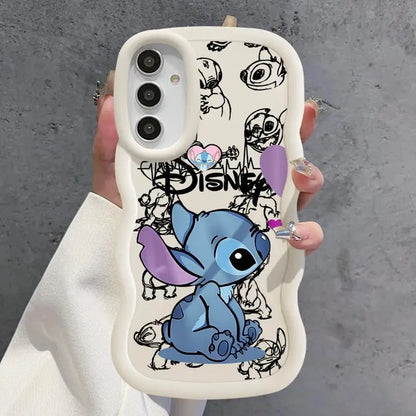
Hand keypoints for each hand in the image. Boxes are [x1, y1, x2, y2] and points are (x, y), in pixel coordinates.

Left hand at [92, 16, 323, 254]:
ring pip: (296, 192)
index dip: (261, 106)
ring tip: (299, 175)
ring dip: (308, 178)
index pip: (240, 132)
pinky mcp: (264, 250)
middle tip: (302, 116)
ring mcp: (256, 216)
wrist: (137, 272)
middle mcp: (239, 186)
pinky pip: (295, 240)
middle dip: (297, 131)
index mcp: (210, 165)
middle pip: (279, 155)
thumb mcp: (119, 181)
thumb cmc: (132, 222)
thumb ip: (112, 146)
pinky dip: (305, 234)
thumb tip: (110, 105)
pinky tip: (293, 234)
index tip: (274, 86)